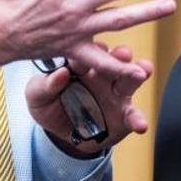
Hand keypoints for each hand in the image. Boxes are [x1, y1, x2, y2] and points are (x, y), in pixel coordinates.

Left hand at [26, 43, 152, 156]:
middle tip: (123, 53)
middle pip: (114, 60)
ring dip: (138, 73)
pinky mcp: (124, 115)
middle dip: (120, 54)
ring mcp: (116, 94)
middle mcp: (102, 75)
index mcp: (81, 65)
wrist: (60, 135)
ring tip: (143, 72)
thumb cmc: (48, 106)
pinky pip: (133, 116)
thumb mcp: (37, 96)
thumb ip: (45, 85)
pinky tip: (141, 125)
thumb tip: (60, 72)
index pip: (88, 51)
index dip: (92, 48)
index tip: (96, 45)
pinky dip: (138, 120)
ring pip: (130, 80)